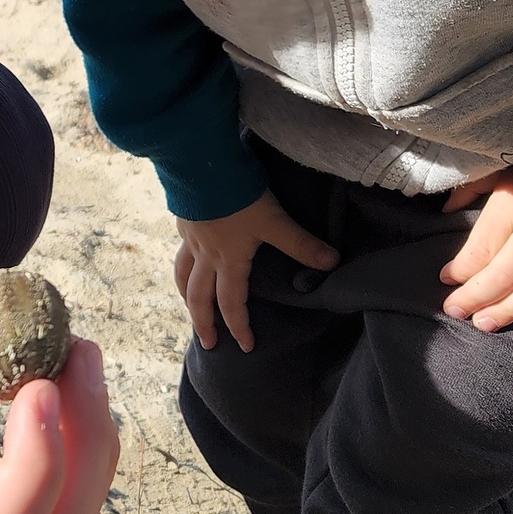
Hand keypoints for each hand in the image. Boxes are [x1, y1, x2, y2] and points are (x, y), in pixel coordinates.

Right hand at [173, 193, 338, 352]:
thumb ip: (300, 243)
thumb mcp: (274, 220)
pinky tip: (187, 260)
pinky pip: (181, 251)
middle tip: (208, 344)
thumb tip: (332, 262)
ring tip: (189, 307)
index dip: (239, 326)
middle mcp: (206, 255)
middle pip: (199, 297)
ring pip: (183, 276)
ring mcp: (191, 239)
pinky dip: (183, 264)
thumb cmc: (238, 195)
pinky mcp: (184, 221)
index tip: (246, 346)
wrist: (202, 166)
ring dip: (187, 297)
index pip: (232, 303)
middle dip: (204, 323)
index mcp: (229, 260)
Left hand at [440, 149, 512, 344]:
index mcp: (512, 209)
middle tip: (456, 312)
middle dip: (474, 299)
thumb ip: (473, 187)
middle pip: (501, 279)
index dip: (459, 272)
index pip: (478, 253)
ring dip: (509, 313)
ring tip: (485, 325)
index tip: (447, 279)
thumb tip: (446, 209)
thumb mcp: (505, 165)